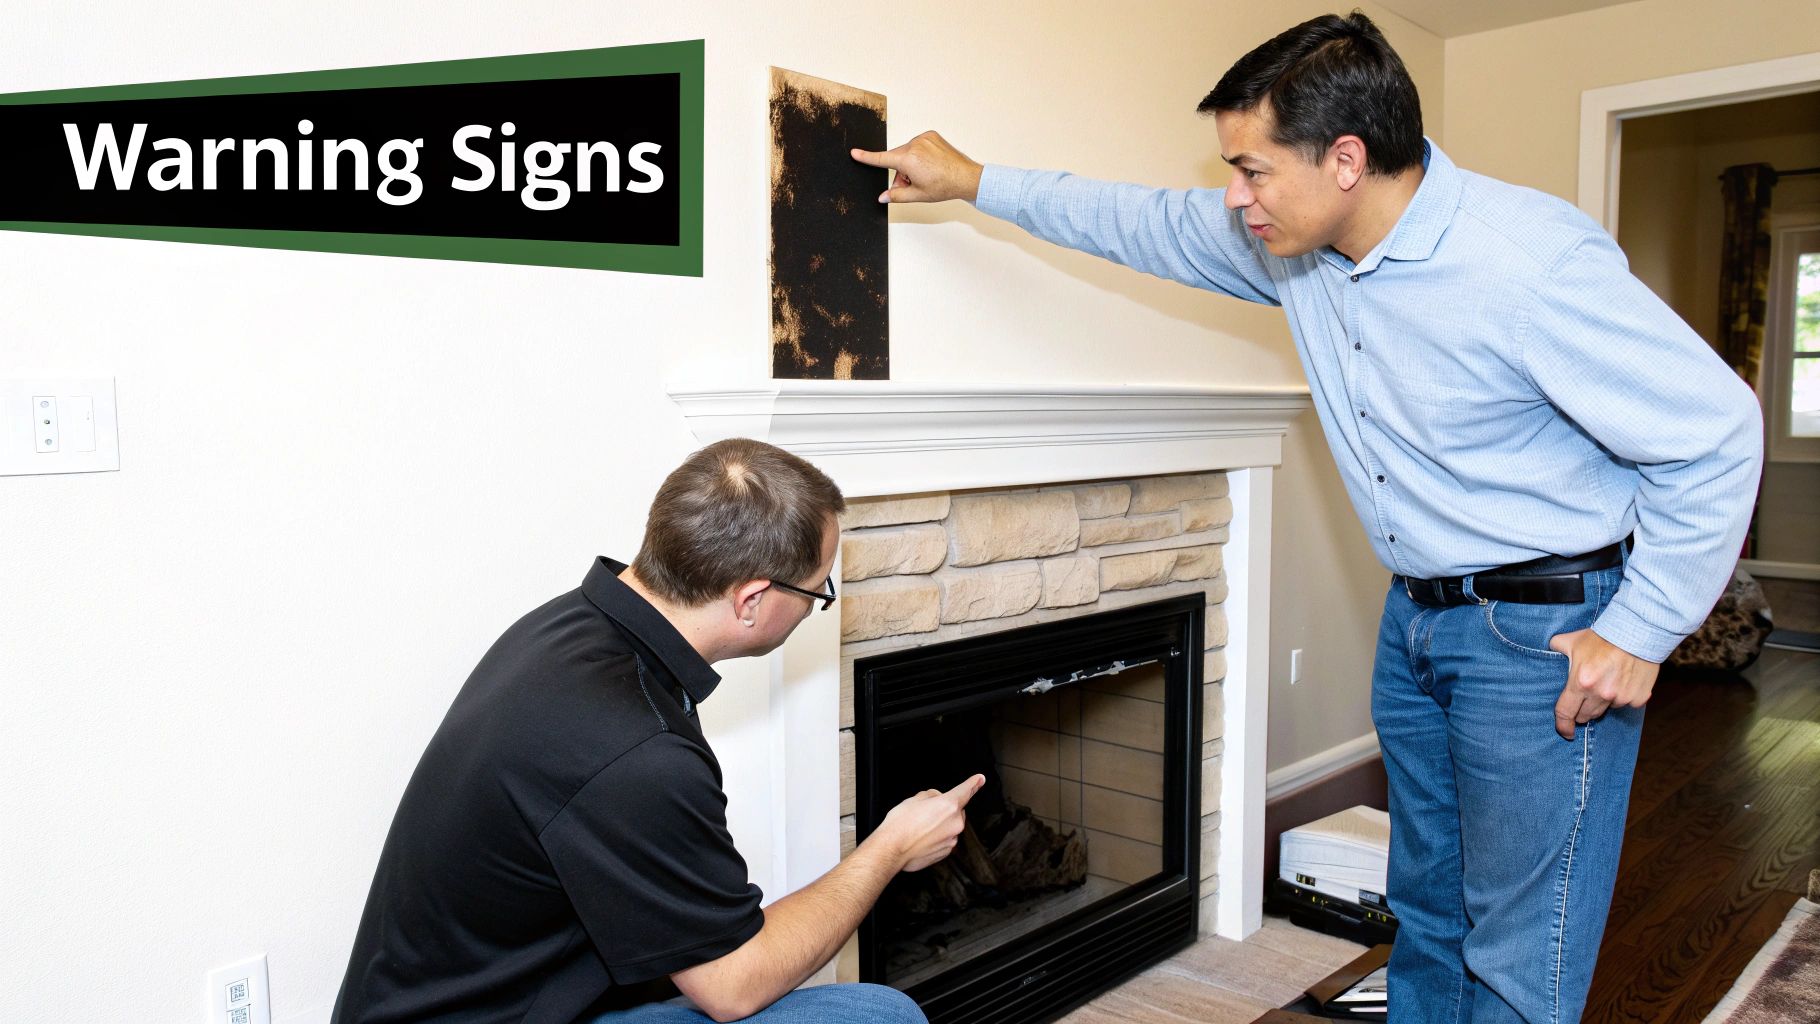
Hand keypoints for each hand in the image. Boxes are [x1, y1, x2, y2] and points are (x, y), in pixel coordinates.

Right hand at [850, 131, 983, 203]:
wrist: (966, 177)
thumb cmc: (944, 186)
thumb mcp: (917, 195)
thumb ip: (896, 195)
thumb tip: (882, 197)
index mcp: (908, 160)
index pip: (881, 159)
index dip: (866, 157)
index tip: (854, 152)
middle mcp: (914, 145)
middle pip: (896, 159)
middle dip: (900, 172)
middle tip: (911, 184)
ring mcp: (923, 138)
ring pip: (907, 152)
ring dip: (909, 163)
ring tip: (924, 175)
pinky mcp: (931, 135)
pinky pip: (918, 145)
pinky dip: (919, 154)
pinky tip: (930, 164)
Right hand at [876, 774, 984, 871]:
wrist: (892, 849)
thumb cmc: (900, 825)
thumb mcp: (914, 799)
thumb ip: (932, 795)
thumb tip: (936, 798)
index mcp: (948, 805)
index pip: (966, 790)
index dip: (974, 783)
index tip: (980, 779)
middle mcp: (954, 823)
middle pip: (957, 811)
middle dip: (946, 810)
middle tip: (926, 814)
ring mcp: (952, 839)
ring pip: (951, 827)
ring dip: (941, 826)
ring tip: (921, 829)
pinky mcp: (946, 852)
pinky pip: (946, 840)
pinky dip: (937, 838)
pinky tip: (922, 839)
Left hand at [1549, 628, 1658, 739]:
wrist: (1638, 631)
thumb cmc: (1602, 636)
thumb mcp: (1572, 641)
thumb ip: (1555, 648)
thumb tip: (1546, 651)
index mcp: (1580, 683)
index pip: (1566, 712)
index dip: (1563, 726)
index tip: (1565, 732)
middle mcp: (1601, 694)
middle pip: (1586, 715)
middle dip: (1582, 711)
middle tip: (1584, 698)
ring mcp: (1621, 698)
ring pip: (1606, 710)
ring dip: (1603, 702)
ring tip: (1606, 682)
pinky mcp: (1639, 699)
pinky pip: (1626, 705)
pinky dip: (1622, 698)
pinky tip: (1623, 681)